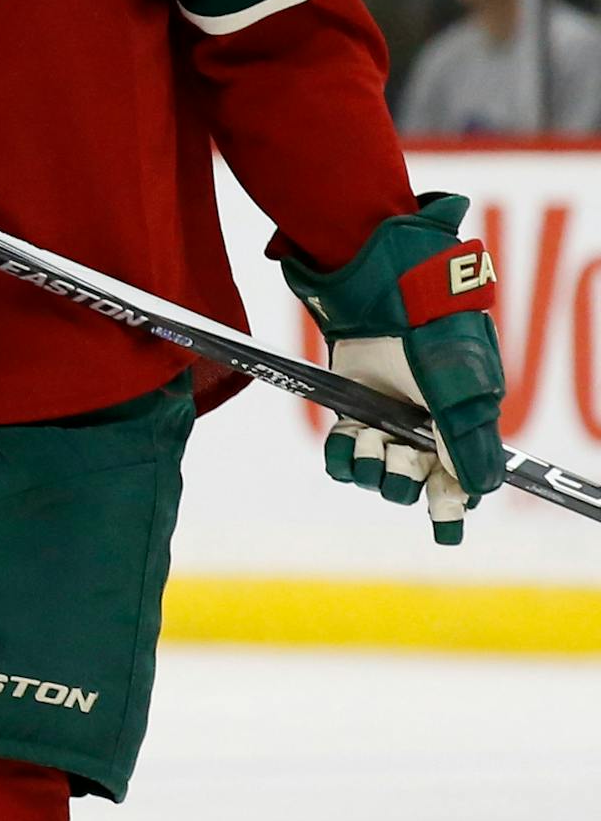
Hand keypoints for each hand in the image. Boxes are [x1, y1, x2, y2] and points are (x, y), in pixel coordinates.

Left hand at [280, 194, 505, 544]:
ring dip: (373, 468)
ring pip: (377, 476)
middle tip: (403, 458)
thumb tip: (478, 494)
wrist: (389, 295)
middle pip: (414, 486)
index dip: (452, 507)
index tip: (443, 524)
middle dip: (406, 481)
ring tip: (374, 442)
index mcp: (464, 428)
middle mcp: (424, 430)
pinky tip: (349, 445)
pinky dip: (343, 459)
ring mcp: (386, 421)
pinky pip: (343, 456)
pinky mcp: (351, 409)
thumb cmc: (438, 341)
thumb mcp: (463, 394)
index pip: (461, 484)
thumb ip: (468, 445)